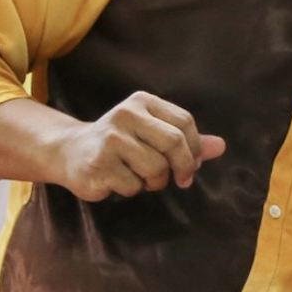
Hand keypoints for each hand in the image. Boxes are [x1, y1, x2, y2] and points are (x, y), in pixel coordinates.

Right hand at [54, 92, 225, 199]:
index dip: (195, 148)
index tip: (193, 164)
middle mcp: (125, 115)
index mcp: (142, 102)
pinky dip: (133, 189)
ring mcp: (110, 139)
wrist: (70, 152)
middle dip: (183, 166)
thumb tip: (221, 146)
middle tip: (181, 180)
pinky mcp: (98, 163)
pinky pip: (134, 185)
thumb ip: (188, 141)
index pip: (184, 122)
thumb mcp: (153, 135)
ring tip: (141, 177)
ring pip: (156, 168)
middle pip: (174, 143)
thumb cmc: (120, 144)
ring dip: (155, 182)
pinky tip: (118, 179)